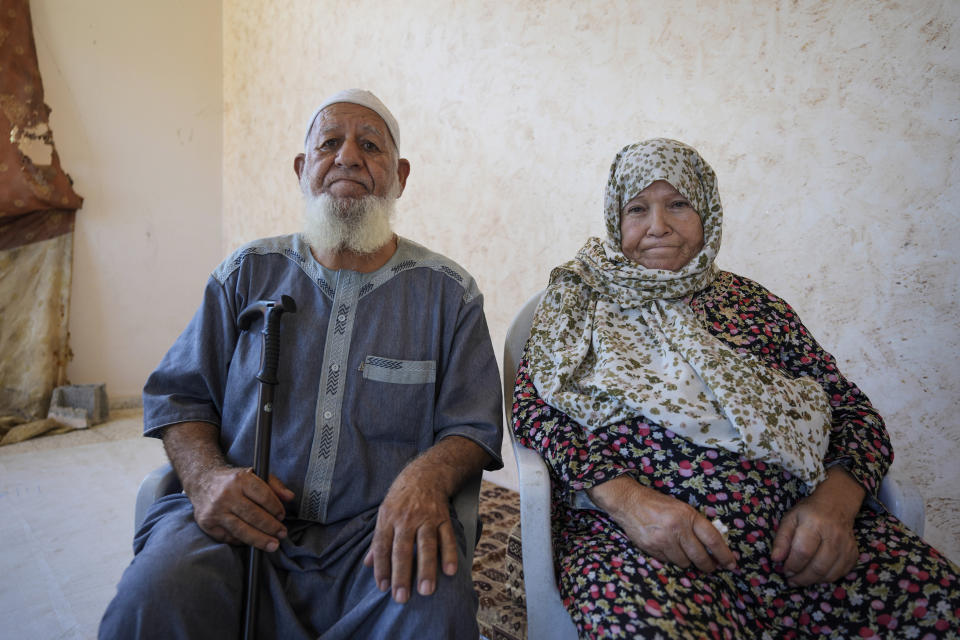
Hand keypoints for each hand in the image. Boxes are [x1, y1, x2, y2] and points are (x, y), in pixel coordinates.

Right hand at [189, 467, 294, 551]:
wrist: (203, 481)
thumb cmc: (235, 481)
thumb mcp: (255, 475)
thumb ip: (274, 485)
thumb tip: (290, 497)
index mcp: (240, 479)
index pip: (263, 496)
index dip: (276, 508)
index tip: (282, 516)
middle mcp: (226, 494)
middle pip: (253, 515)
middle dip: (271, 527)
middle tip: (282, 534)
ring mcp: (215, 510)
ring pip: (241, 530)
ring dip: (260, 539)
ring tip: (273, 544)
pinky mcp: (208, 524)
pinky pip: (229, 537)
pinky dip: (243, 541)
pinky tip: (253, 541)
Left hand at [363, 468, 458, 603]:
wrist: (425, 474)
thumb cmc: (401, 498)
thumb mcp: (384, 513)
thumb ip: (378, 539)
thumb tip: (367, 564)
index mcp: (388, 519)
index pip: (382, 547)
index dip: (382, 568)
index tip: (383, 589)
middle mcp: (406, 519)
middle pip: (402, 549)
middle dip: (402, 574)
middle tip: (402, 598)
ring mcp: (426, 518)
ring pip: (426, 545)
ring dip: (426, 569)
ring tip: (426, 591)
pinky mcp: (443, 517)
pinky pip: (447, 537)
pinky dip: (449, 554)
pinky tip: (450, 571)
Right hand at [588, 475, 736, 571]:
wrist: (629, 502)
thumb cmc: (657, 503)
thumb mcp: (681, 508)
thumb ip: (696, 524)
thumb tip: (713, 545)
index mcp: (688, 515)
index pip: (713, 540)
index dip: (725, 555)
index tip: (732, 564)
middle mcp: (677, 529)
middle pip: (701, 557)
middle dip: (708, 565)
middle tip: (711, 567)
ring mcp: (664, 540)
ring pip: (685, 563)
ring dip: (687, 561)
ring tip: (684, 553)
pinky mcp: (652, 549)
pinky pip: (669, 562)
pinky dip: (672, 559)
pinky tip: (668, 548)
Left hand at [771, 467, 863, 585]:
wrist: (836, 505)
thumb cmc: (808, 512)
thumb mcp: (790, 519)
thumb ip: (781, 539)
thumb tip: (775, 559)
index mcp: (814, 524)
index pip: (803, 552)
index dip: (792, 565)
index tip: (784, 570)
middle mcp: (833, 536)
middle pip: (818, 567)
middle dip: (802, 578)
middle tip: (791, 580)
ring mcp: (846, 546)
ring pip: (830, 574)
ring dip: (813, 581)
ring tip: (801, 579)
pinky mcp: (853, 554)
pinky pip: (840, 574)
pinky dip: (826, 578)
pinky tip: (815, 575)